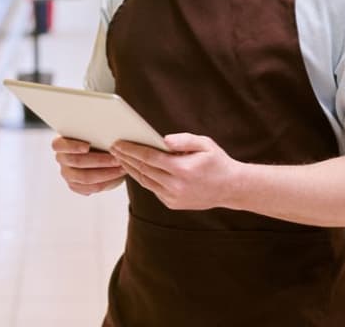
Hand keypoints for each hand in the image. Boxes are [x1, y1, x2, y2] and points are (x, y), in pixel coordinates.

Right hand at [52, 136, 125, 195]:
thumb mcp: (94, 134)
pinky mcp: (75, 186)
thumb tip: (110, 133)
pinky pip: (89, 188)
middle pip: (76, 162)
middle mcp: (61, 159)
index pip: (59, 145)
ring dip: (106, 173)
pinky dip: (105, 183)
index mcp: (60, 143)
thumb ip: (96, 133)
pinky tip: (116, 177)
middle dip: (99, 161)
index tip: (87, 147)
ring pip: (85, 177)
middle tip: (117, 158)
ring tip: (121, 168)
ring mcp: (67, 174)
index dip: (72, 146)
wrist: (100, 154)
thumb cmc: (96, 139)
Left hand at [110, 133, 240, 210]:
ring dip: (130, 169)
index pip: (149, 157)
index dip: (131, 150)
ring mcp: (173, 197)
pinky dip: (143, 177)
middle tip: (113, 147)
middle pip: (143, 169)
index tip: (118, 143)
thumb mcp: (204, 144)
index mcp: (183, 169)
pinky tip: (136, 168)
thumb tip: (161, 139)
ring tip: (120, 157)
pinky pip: (153, 188)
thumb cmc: (217, 162)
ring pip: (145, 181)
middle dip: (126, 157)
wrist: (231, 189)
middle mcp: (176, 186)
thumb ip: (182, 140)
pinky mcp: (173, 204)